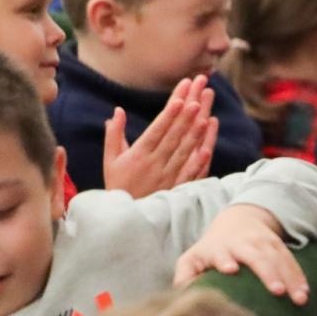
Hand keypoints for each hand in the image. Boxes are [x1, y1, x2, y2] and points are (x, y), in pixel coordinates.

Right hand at [102, 77, 216, 197]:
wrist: (125, 216)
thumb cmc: (117, 183)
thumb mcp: (110, 159)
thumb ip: (114, 134)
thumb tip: (117, 111)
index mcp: (138, 155)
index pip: (156, 130)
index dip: (168, 115)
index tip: (178, 100)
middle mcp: (154, 164)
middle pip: (173, 137)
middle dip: (185, 117)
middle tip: (196, 99)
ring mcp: (167, 176)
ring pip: (183, 152)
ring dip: (194, 135)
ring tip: (204, 116)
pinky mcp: (176, 188)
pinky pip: (189, 174)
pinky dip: (197, 162)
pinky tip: (206, 149)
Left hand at [173, 203, 308, 303]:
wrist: (238, 220)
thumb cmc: (212, 249)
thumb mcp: (193, 258)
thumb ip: (185, 275)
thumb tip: (183, 295)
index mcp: (219, 247)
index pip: (222, 253)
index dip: (225, 259)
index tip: (230, 269)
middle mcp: (244, 243)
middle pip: (257, 257)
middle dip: (268, 273)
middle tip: (278, 291)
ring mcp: (264, 243)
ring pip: (279, 259)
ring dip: (291, 279)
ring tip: (300, 298)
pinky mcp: (279, 247)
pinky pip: (292, 262)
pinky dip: (299, 277)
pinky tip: (305, 293)